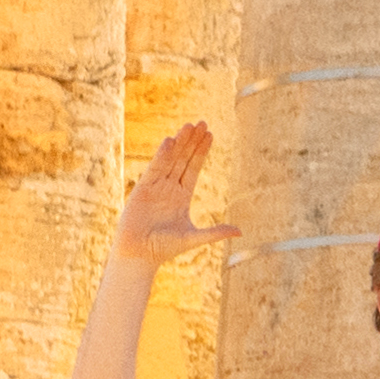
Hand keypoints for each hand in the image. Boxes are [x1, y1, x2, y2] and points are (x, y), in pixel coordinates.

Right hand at [111, 122, 231, 267]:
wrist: (139, 256)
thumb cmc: (164, 249)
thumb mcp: (194, 237)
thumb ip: (215, 232)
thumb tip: (240, 231)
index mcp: (182, 197)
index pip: (193, 169)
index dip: (201, 152)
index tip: (210, 135)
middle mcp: (169, 189)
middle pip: (183, 160)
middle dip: (192, 142)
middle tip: (202, 123)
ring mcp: (155, 188)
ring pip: (170, 160)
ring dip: (180, 143)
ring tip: (189, 126)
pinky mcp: (142, 190)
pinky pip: (154, 169)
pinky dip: (162, 155)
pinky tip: (170, 141)